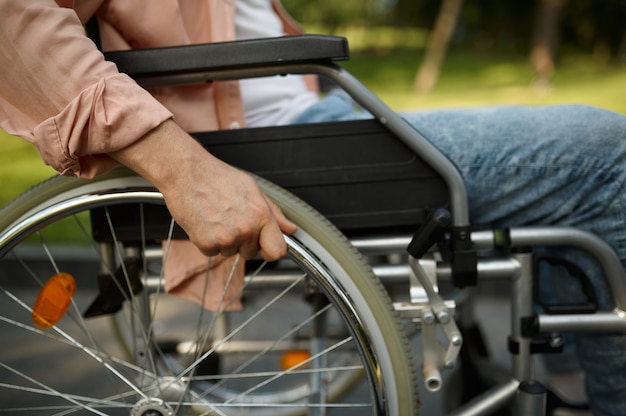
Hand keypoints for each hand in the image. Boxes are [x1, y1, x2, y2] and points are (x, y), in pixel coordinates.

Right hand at [110, 120, 296, 259]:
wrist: (186, 172)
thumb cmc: (217, 178)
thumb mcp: (253, 190)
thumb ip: (274, 213)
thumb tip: (290, 229)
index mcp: (261, 215)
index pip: (278, 251)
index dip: (271, 250)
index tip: (265, 246)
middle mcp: (246, 229)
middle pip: (252, 253)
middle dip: (244, 242)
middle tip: (232, 220)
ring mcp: (226, 238)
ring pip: (231, 253)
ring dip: (225, 241)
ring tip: (217, 217)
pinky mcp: (206, 243)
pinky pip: (213, 253)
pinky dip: (208, 242)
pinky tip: (206, 222)